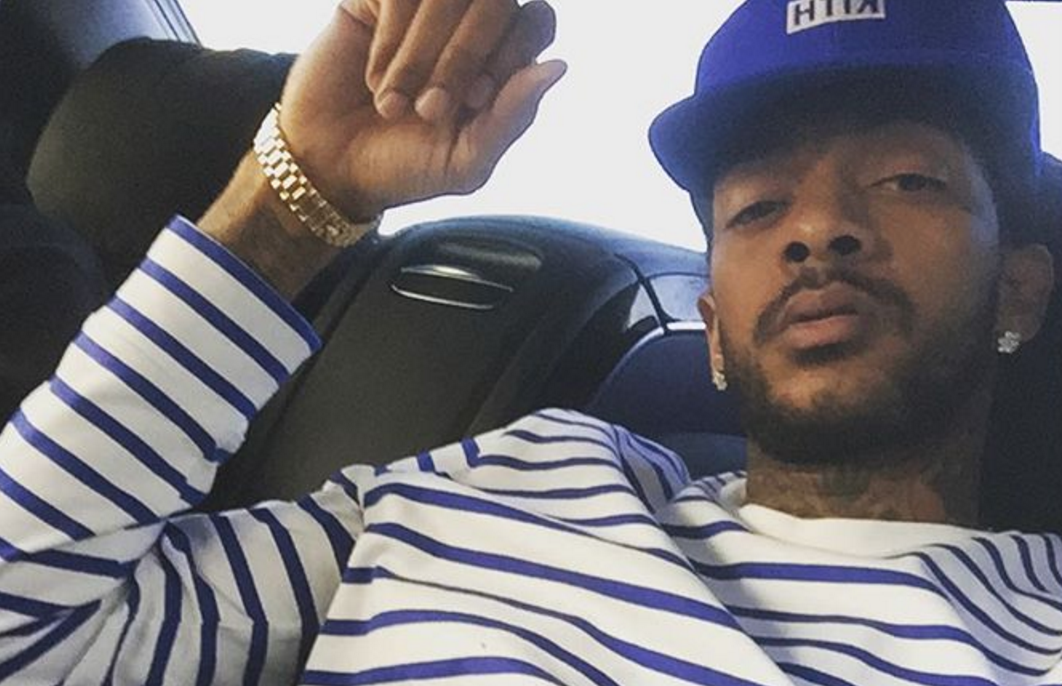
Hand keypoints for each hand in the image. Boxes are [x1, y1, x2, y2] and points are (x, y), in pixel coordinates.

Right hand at [278, 0, 564, 219]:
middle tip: (430, 110)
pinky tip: (374, 81)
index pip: (536, 20)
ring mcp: (422, 8)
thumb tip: (558, 66)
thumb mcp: (465, 161)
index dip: (512, 54)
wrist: (330, 166)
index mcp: (503, 59)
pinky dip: (388, 43)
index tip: (475, 101)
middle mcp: (467, 25)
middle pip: (496, 1)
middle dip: (465, 59)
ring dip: (421, 58)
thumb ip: (513, 117)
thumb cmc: (404, 165)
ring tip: (393, 106)